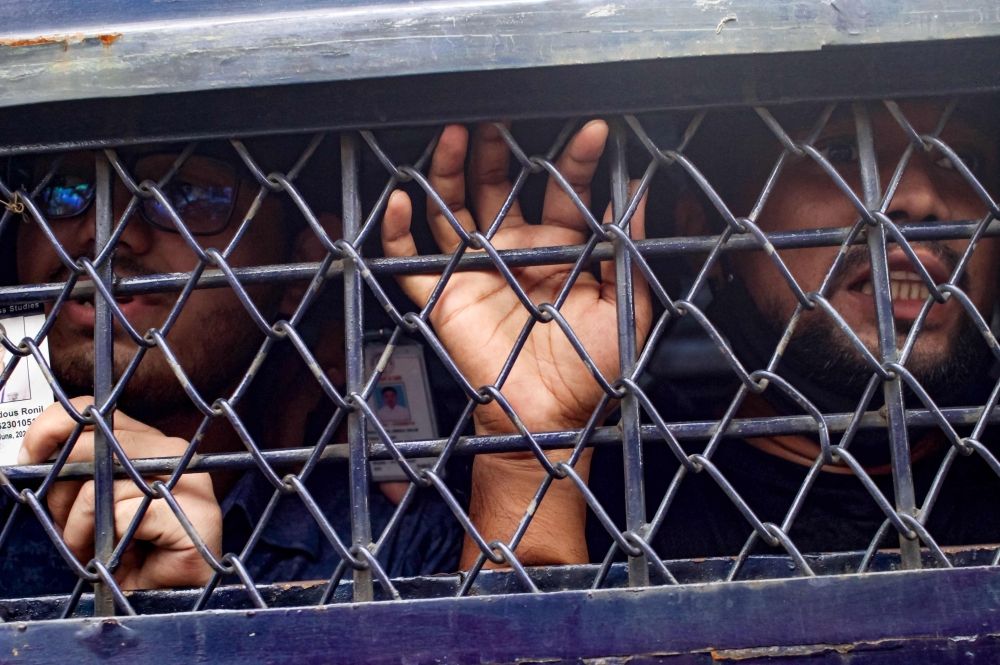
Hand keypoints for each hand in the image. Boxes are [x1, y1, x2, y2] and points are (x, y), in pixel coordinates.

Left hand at [19, 397, 221, 589]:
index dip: (54, 428)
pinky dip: (104, 541)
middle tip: (68, 525)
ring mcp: (189, 479)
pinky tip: (116, 556)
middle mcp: (175, 451)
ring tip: (95, 549)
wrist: (163, 603)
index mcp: (152, 442)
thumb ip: (78, 470)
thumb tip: (35, 452)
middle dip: (62, 488)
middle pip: (96, 442)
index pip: (99, 411)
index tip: (28, 457)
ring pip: (103, 482)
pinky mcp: (192, 511)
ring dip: (81, 526)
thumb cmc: (126, 553)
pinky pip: (122, 513)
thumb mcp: (92, 502)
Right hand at [381, 121, 649, 565]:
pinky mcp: (442, 297)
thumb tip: (640, 190)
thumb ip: (629, 249)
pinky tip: (398, 200)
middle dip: (495, 149)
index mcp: (558, 251)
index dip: (576, 160)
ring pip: (451, 209)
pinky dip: (397, 231)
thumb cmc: (592, 370)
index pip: (563, 192)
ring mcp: (474, 271)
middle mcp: (512, 252)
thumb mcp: (624, 303)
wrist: (552, 419)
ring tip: (450, 135)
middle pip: (495, 187)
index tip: (592, 130)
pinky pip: (409, 261)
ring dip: (446, 172)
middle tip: (497, 116)